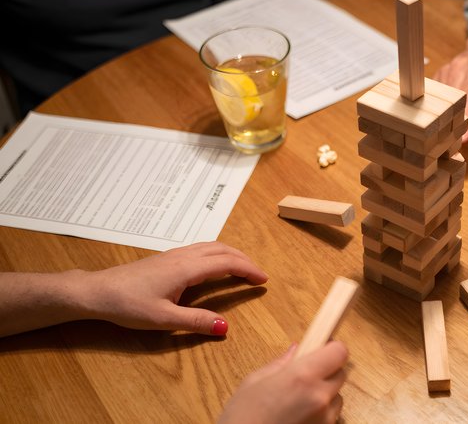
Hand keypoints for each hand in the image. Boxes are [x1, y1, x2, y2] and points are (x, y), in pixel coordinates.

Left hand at [85, 241, 267, 334]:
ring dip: (231, 254)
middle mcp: (183, 256)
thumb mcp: (164, 318)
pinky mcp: (167, 258)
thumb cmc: (128, 305)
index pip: (227, 263)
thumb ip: (196, 321)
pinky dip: (217, 255)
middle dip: (244, 259)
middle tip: (258, 275)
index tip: (263, 280)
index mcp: (187, 268)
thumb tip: (226, 327)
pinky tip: (215, 267)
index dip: (248, 270)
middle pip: (222, 249)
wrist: (97, 291)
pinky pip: (201, 249)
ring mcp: (174, 254)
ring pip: (211, 246)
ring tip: (242, 269)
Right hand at [219, 341, 347, 423]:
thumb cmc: (242, 417)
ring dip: (325, 394)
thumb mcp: (254, 382)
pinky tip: (299, 416)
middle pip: (341, 373)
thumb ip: (280, 363)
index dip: (331, 348)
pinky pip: (331, 416)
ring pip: (337, 397)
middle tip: (305, 375)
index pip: (339, 352)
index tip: (320, 349)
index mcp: (303, 376)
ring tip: (299, 401)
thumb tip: (296, 349)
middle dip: (327, 370)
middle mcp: (320, 397)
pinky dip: (321, 413)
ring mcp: (326, 418)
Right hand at [434, 3, 467, 141]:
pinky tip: (437, 121)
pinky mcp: (442, 73)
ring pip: (441, 97)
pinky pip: (436, 92)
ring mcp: (448, 68)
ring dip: (442, 116)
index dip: (466, 117)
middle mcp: (460, 66)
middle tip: (452, 145)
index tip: (463, 137)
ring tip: (443, 137)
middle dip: (452, 121)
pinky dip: (437, 107)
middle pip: (452, 99)